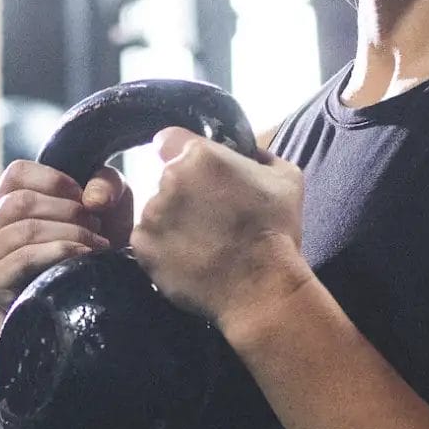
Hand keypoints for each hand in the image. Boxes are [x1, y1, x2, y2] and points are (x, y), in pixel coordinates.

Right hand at [0, 159, 132, 307]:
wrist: (94, 293)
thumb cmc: (95, 240)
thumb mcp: (106, 201)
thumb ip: (105, 183)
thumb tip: (93, 199)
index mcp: (3, 201)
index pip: (17, 174)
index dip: (54, 180)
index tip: (85, 197)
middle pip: (21, 202)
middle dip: (67, 211)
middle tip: (96, 225)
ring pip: (25, 229)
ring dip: (69, 234)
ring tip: (96, 243)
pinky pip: (23, 258)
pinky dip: (58, 252)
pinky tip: (82, 255)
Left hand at [130, 127, 308, 325]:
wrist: (261, 288)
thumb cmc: (276, 231)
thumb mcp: (286, 179)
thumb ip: (259, 155)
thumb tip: (248, 152)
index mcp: (199, 156)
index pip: (169, 140)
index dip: (180, 154)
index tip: (195, 173)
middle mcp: (168, 179)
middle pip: (164, 177)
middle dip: (182, 191)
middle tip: (207, 214)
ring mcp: (151, 213)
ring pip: (155, 209)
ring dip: (171, 220)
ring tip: (201, 241)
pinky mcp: (142, 246)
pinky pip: (147, 239)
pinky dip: (163, 247)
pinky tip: (189, 258)